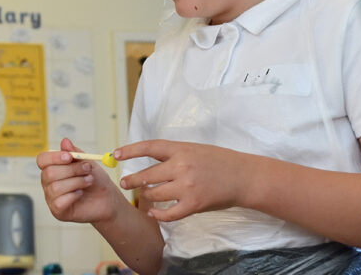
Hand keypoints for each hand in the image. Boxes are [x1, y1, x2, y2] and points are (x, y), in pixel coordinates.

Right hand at [36, 138, 124, 223]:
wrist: (107, 199)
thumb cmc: (96, 180)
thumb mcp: (87, 162)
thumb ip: (75, 152)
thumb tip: (65, 141)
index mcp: (52, 168)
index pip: (42, 160)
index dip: (53, 158)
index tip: (69, 157)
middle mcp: (48, 182)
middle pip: (49, 173)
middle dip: (71, 170)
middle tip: (87, 169)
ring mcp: (51, 197)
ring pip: (55, 187)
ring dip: (76, 182)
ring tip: (88, 181)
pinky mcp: (58, 211)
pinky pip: (59, 202)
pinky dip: (73, 196)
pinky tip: (80, 194)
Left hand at [115, 140, 255, 221]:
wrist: (244, 177)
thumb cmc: (219, 162)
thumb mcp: (194, 150)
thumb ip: (173, 155)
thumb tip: (147, 159)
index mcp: (181, 149)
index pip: (149, 147)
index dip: (130, 151)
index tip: (116, 154)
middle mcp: (182, 166)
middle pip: (147, 175)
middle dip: (133, 180)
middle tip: (126, 183)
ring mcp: (187, 186)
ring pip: (155, 194)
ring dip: (147, 196)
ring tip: (145, 195)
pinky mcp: (193, 204)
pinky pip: (168, 213)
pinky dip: (158, 214)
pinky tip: (153, 212)